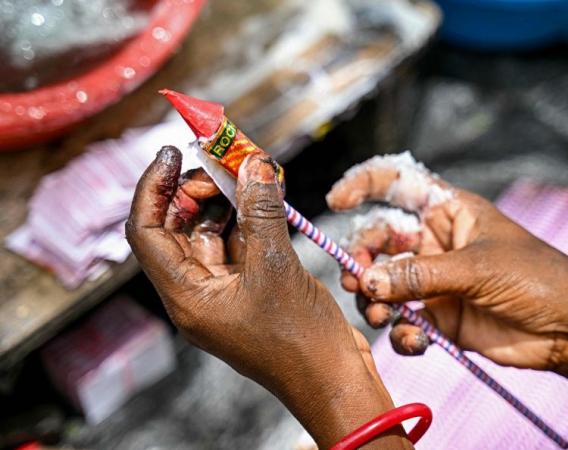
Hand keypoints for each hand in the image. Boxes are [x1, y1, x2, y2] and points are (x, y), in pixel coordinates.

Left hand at [126, 147, 409, 448]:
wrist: (333, 380)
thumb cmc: (300, 339)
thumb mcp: (277, 267)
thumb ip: (262, 211)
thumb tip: (254, 164)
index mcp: (187, 296)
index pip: (147, 232)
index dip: (153, 188)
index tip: (172, 152)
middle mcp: (198, 293)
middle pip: (177, 228)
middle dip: (196, 188)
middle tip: (225, 161)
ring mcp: (225, 292)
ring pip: (211, 232)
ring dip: (227, 199)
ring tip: (249, 169)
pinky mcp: (251, 289)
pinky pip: (240, 244)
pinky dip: (250, 217)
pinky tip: (267, 194)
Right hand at [327, 154, 567, 428]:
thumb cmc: (536, 279)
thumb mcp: (477, 269)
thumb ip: (418, 275)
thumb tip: (366, 281)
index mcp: (448, 211)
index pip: (398, 183)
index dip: (363, 185)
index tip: (335, 202)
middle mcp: (435, 243)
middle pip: (379, 241)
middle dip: (363, 259)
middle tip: (356, 281)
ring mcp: (434, 281)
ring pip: (383, 285)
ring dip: (374, 301)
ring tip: (381, 316)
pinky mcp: (439, 317)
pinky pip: (403, 321)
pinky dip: (402, 332)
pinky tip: (417, 339)